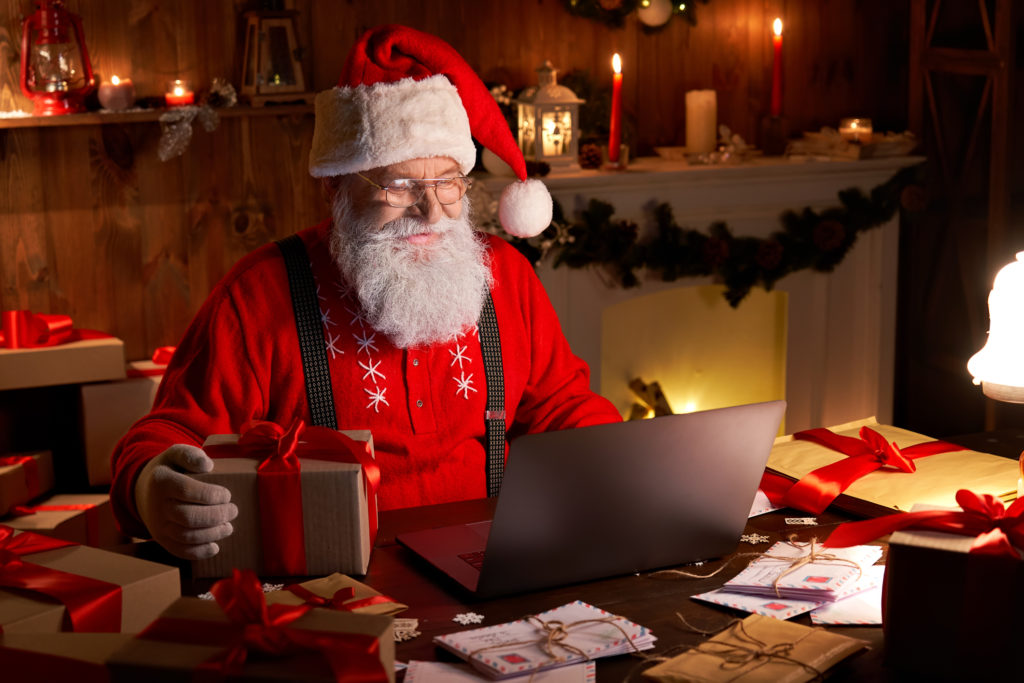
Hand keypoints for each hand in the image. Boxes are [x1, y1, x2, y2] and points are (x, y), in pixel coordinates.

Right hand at [134, 444, 236, 559]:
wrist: (145, 489)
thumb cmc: (170, 469)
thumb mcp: (176, 454)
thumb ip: (191, 455)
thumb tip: (207, 465)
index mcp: (161, 482)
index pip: (187, 491)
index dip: (211, 495)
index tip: (227, 495)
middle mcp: (157, 506)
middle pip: (188, 517)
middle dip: (216, 516)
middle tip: (233, 510)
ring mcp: (158, 526)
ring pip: (186, 536)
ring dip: (212, 534)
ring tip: (228, 527)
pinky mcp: (162, 540)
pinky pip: (179, 551)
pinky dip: (199, 552)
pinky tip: (215, 547)